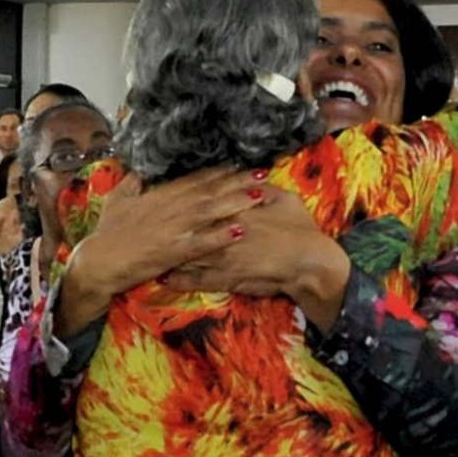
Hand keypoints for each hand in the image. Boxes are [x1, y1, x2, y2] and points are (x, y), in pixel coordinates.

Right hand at [76, 165, 269, 295]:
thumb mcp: (117, 200)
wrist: (98, 261)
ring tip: (260, 195)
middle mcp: (170, 207)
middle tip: (262, 172)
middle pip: (210, 191)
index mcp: (159, 195)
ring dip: (236, 202)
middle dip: (237, 181)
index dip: (218, 171)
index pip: (194, 179)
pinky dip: (221, 235)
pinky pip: (202, 242)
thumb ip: (130, 183)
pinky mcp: (173, 251)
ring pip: (210, 211)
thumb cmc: (106, 232)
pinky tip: (240, 231)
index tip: (238, 163)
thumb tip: (138, 171)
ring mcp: (173, 229)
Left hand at [162, 187, 349, 330]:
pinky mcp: (226, 279)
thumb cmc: (301, 230)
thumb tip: (251, 176)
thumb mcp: (285, 199)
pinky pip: (196, 281)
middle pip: (187, 226)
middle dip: (167, 226)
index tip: (164, 198)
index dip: (182, 199)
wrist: (311, 264)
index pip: (201, 201)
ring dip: (167, 253)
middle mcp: (223, 232)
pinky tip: (163, 278)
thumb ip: (263, 188)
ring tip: (147, 251)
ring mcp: (222, 258)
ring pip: (186, 253)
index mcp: (235, 209)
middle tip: (146, 224)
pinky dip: (179, 280)